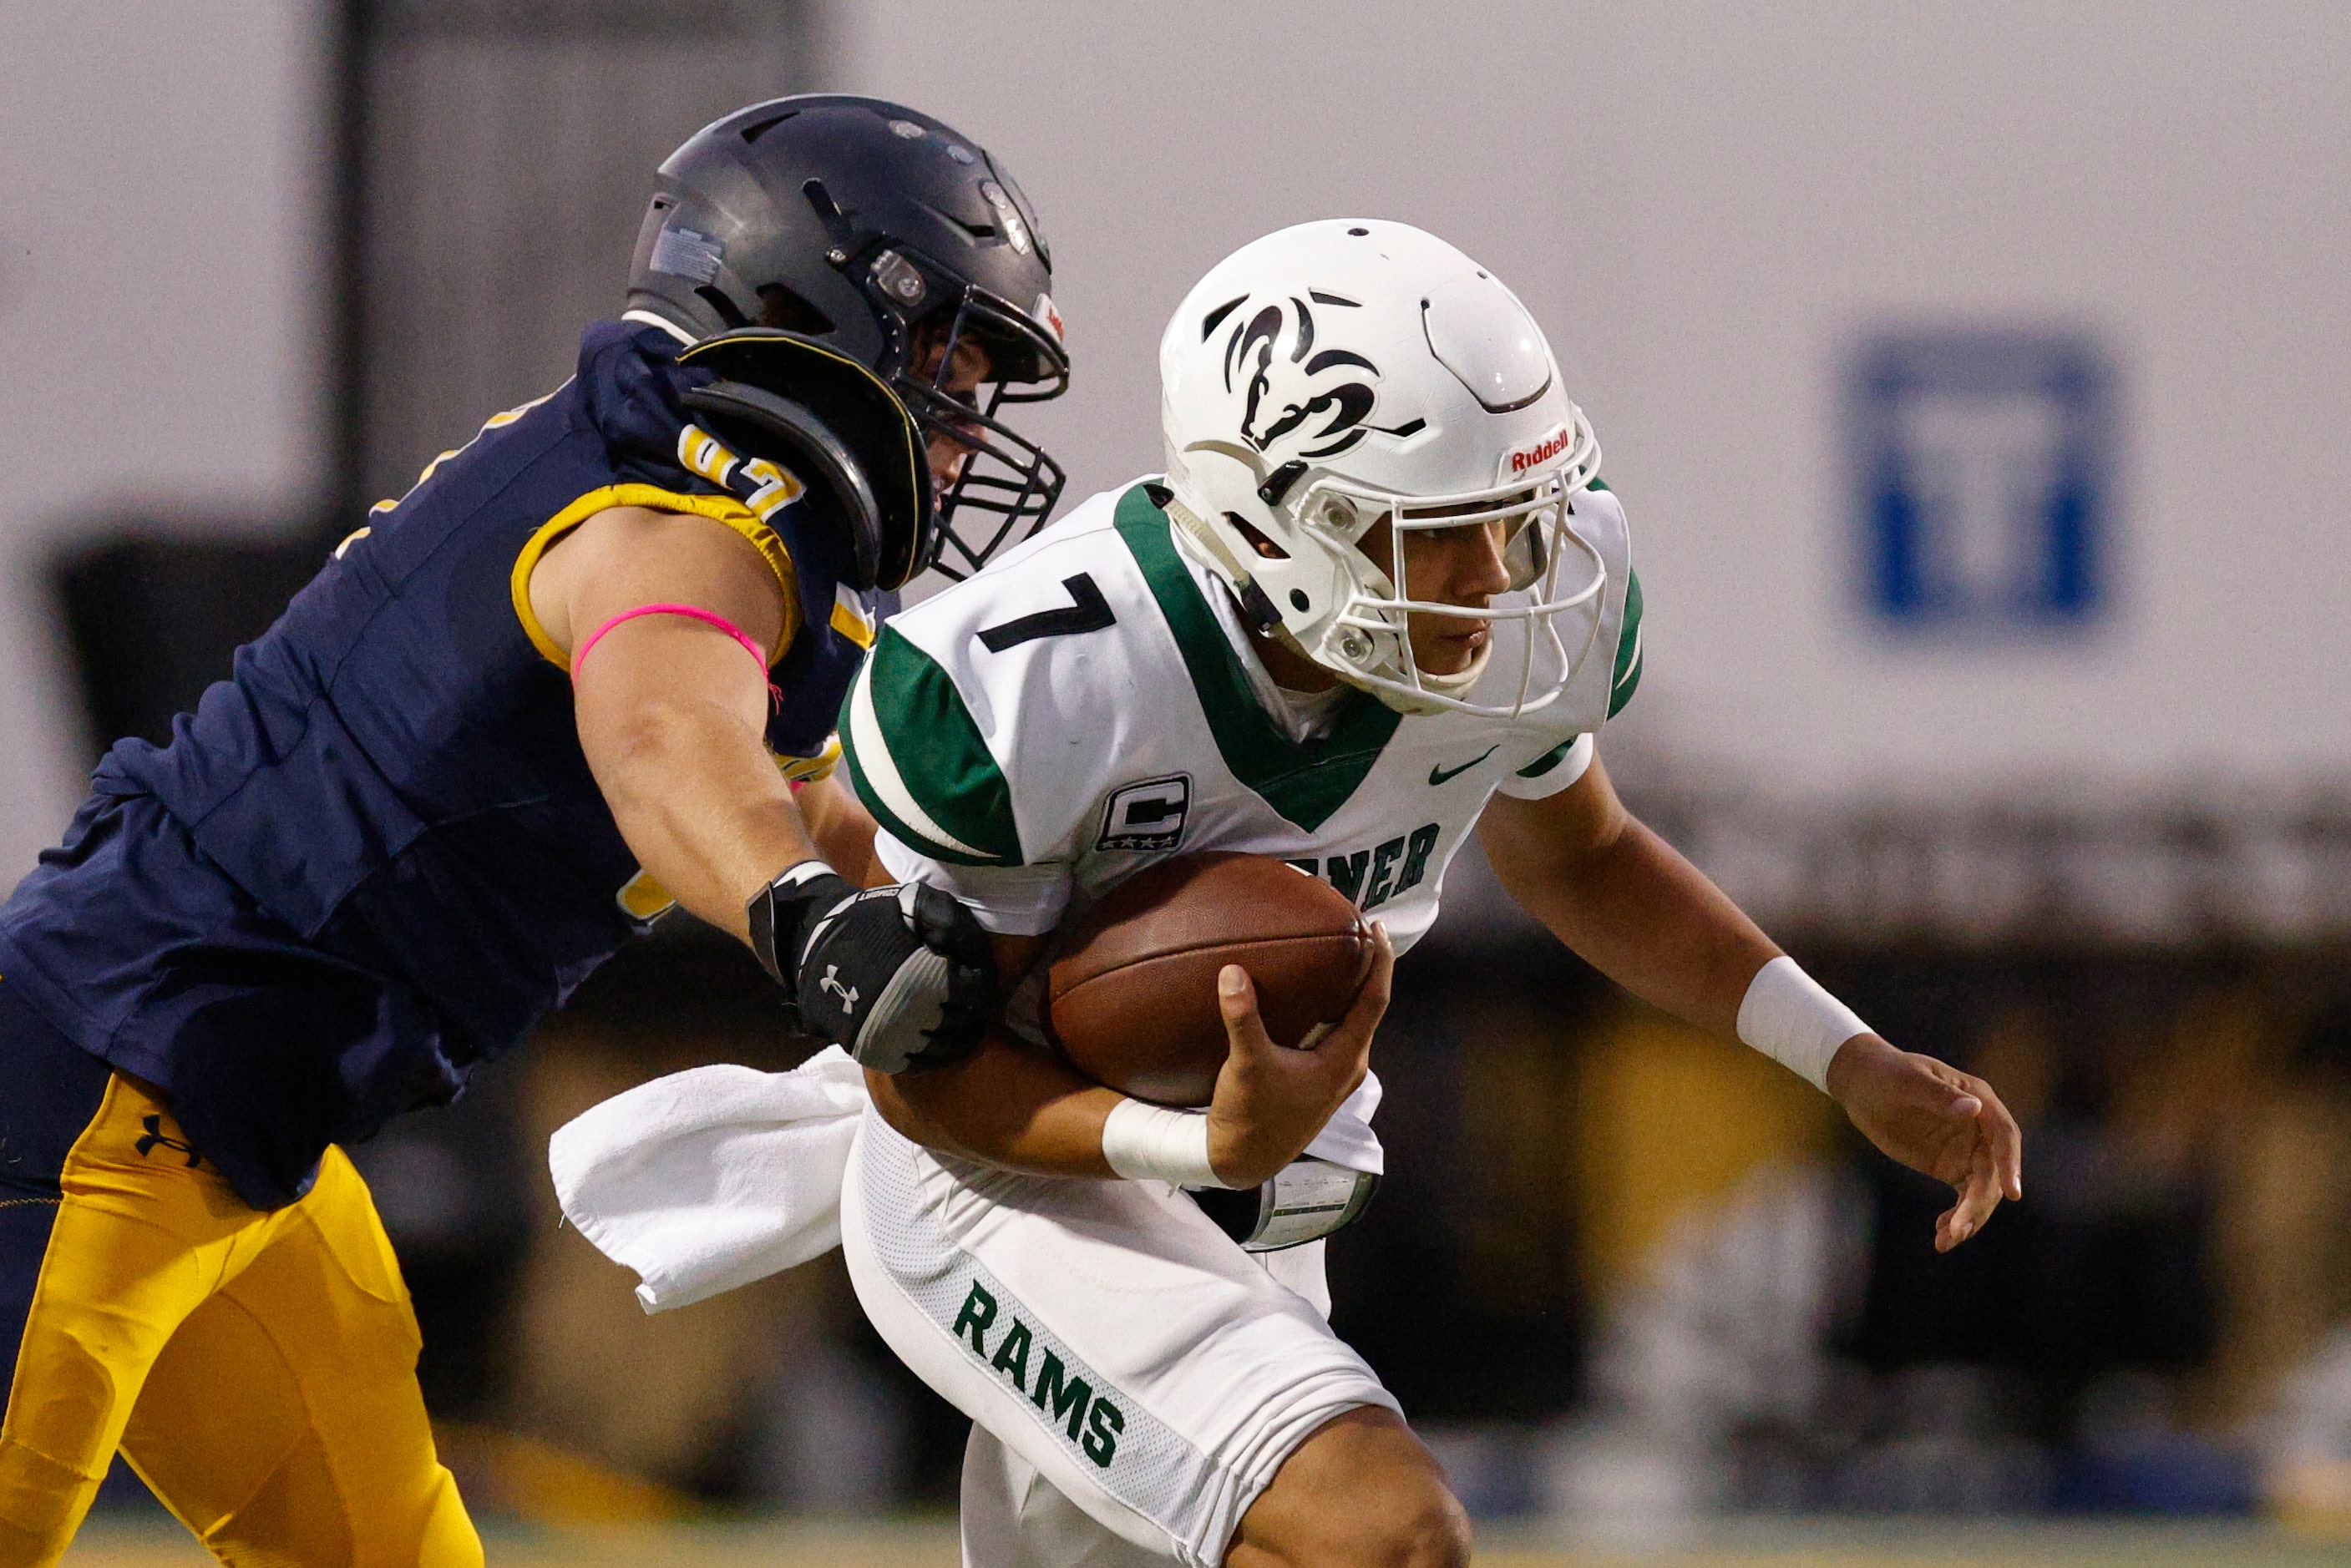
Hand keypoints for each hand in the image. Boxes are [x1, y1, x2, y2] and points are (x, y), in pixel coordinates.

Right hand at [781, 879, 996, 1072]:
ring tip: (959, 1025)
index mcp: (930, 980)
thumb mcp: (915, 903)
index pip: (979, 992)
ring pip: (945, 1050)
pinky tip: (935, 1041)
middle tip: (970, 1003)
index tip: (979, 978)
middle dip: (971, 1011)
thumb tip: (982, 957)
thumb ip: (955, 923)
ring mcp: (895, 1040)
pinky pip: (917, 1065)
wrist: (816, 945)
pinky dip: (933, 1057)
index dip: (983, 983)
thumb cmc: (871, 920)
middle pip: (963, 1023)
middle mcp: (915, 1016)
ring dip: (958, 1038)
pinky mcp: (877, 1054)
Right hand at [1205, 924, 1394, 1188]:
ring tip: (1332, 954)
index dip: (1380, 962)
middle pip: (1367, 1007)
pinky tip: (1308, 995)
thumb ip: (1243, 1019)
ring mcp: (1334, 1075)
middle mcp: (1347, 1066)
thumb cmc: (1251, 1117)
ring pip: (1349, 1021)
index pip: (1375, 1000)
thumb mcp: (1247, 1066)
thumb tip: (1233, 973)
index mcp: (1344, 1060)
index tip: (1378, 927)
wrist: (1241, 1161)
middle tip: (1353, 930)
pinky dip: (1326, 1008)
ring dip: (1345, 989)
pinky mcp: (1317, 1080)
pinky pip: (1332, 1033)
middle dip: (1363, 969)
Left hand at [1827, 1033, 2023, 1251]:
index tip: (2012, 1194)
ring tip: (1946, 1241)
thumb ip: (1939, 1096)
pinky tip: (1943, 1235)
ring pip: (1981, 1191)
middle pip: (1993, 1172)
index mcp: (1980, 1099)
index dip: (2011, 1164)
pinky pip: (1965, 1197)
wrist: (1862, 1084)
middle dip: (1979, 1203)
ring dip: (1969, 1217)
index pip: (2005, 1135)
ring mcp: (1968, 1149)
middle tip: (1958, 1229)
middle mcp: (1981, 1128)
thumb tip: (1974, 1109)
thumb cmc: (1886, 1074)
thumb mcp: (1908, 1082)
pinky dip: (1957, 1217)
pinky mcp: (1952, 1166)